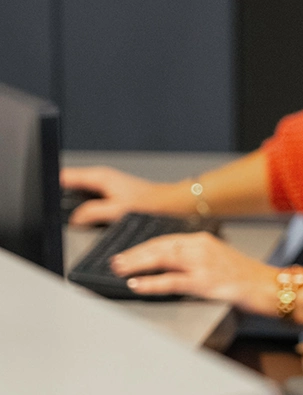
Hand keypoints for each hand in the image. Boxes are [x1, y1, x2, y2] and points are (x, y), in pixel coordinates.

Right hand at [61, 164, 183, 225]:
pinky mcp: (107, 194)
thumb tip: (75, 218)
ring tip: (68, 217)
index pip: (65, 176)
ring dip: (71, 204)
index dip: (52, 185)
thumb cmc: (147, 204)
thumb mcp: (116, 210)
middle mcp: (99, 178)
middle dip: (60, 198)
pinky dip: (82, 208)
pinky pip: (87, 200)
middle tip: (56, 213)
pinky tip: (83, 218)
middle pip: (69, 184)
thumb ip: (92, 212)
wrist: (166, 205)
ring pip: (78, 193)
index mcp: (98, 176)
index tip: (44, 197)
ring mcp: (103, 186)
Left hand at [111, 230, 276, 308]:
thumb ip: (198, 260)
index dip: (144, 246)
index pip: (166, 239)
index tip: (128, 253)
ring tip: (119, 269)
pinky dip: (151, 282)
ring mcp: (203, 264)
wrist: (271, 286)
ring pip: (162, 258)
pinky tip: (137, 285)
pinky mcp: (205, 282)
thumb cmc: (249, 278)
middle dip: (134, 253)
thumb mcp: (221, 261)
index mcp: (204, 240)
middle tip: (116, 261)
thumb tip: (172, 268)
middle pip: (160, 246)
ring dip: (136, 264)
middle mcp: (201, 247)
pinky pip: (171, 281)